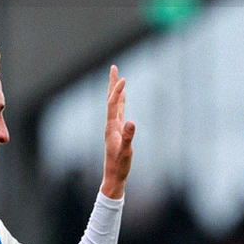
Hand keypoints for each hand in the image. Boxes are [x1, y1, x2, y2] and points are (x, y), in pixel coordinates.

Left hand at [100, 65, 135, 199]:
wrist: (114, 175)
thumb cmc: (119, 165)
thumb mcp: (126, 151)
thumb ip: (128, 136)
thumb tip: (132, 122)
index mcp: (111, 127)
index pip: (113, 104)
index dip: (117, 91)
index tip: (123, 79)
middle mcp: (111, 124)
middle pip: (110, 99)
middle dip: (112, 83)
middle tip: (113, 68)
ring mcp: (114, 127)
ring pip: (114, 104)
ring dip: (115, 91)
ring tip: (118, 79)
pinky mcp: (118, 132)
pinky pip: (119, 112)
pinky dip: (121, 102)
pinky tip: (122, 99)